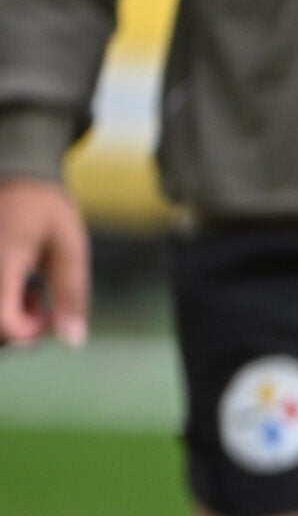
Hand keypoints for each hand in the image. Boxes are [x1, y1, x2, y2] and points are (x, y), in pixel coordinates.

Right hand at [0, 178, 89, 345]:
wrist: (15, 174)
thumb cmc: (45, 207)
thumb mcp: (69, 247)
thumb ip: (70, 293)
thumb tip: (73, 341)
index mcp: (0, 264)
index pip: (2, 325)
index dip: (28, 333)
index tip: (50, 316)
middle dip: (16, 329)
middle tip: (38, 303)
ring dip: (6, 317)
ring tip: (26, 291)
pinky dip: (1, 302)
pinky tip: (14, 284)